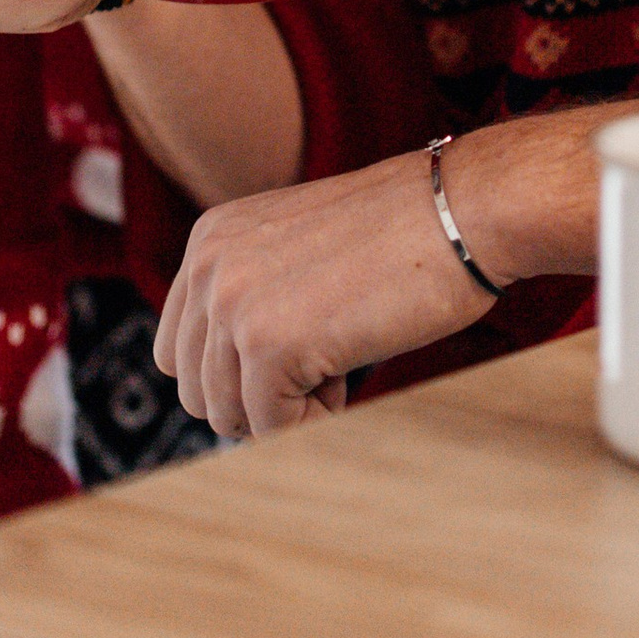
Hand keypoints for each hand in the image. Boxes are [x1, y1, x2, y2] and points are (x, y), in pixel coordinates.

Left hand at [153, 144, 493, 436]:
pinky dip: (311, 421)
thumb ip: (250, 294)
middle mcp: (208, 265)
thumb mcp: (297, 250)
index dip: (235, 372)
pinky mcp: (268, 343)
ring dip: (284, 408)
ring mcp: (233, 304)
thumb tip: (229, 386)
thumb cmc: (400, 235)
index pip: (178, 347)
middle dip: (255, 396)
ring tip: (337, 363)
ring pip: (225, 414)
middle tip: (321, 363)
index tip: (296, 353)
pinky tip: (347, 375)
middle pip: (195, 389)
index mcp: (209, 239)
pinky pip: (268, 426)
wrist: (460, 211)